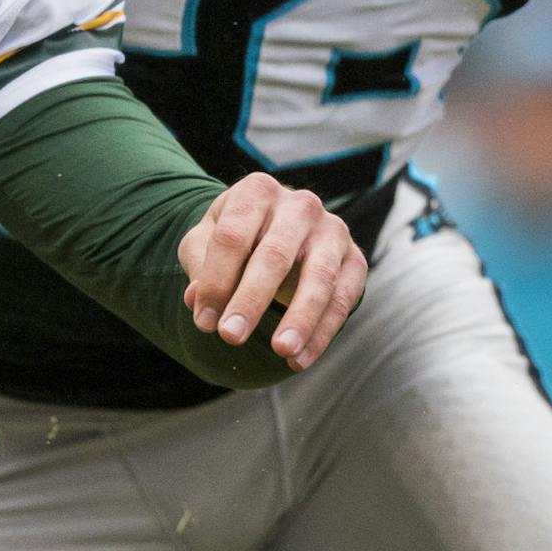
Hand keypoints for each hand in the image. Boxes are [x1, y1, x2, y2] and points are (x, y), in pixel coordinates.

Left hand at [177, 172, 366, 370]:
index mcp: (257, 191)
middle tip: (231, 337)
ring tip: (281, 351)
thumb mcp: (206, 241)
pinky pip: (344, 298)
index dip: (216, 281)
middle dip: (251, 300)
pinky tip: (300, 359)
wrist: (279, 226)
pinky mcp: (356, 258)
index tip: (204, 322)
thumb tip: (195, 300)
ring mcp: (332, 230)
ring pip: (319, 277)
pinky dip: (323, 332)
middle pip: (275, 255)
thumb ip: (199, 266)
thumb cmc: (237, 237)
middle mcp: (300, 204)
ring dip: (300, 319)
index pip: (233, 237)